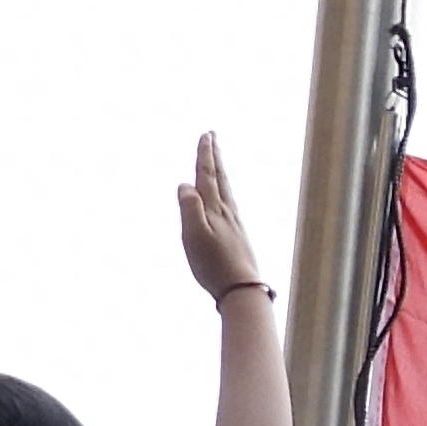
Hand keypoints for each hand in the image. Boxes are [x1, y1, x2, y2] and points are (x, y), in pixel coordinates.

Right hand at [179, 132, 268, 301]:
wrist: (242, 289)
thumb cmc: (214, 266)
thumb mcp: (194, 236)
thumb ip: (189, 208)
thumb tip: (184, 184)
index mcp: (214, 209)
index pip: (207, 176)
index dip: (205, 155)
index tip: (206, 136)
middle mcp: (227, 212)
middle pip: (220, 178)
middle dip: (214, 157)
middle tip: (212, 137)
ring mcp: (234, 223)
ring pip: (226, 190)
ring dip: (220, 173)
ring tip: (217, 163)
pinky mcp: (237, 236)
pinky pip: (229, 205)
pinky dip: (224, 193)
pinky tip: (224, 200)